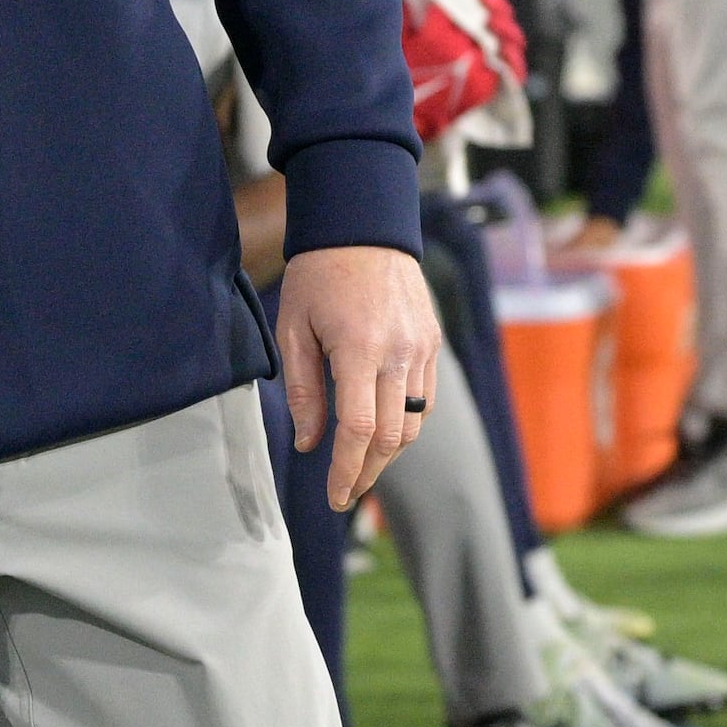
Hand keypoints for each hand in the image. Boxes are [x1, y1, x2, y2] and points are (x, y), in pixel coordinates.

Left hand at [272, 241, 439, 509]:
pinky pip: (425, 400)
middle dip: (367, 473)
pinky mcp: (432, 344)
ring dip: (388, 453)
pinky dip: (405, 425)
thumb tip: (309, 444)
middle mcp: (399, 354)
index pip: (358, 430)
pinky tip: (382, 434)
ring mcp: (422, 349)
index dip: (347, 471)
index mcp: (359, 350)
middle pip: (390, 436)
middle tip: (346, 495)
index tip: (335, 498)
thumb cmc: (318, 276)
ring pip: (413, 423)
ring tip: (360, 468)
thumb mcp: (294, 330)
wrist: (365, 228)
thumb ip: (303, 392)